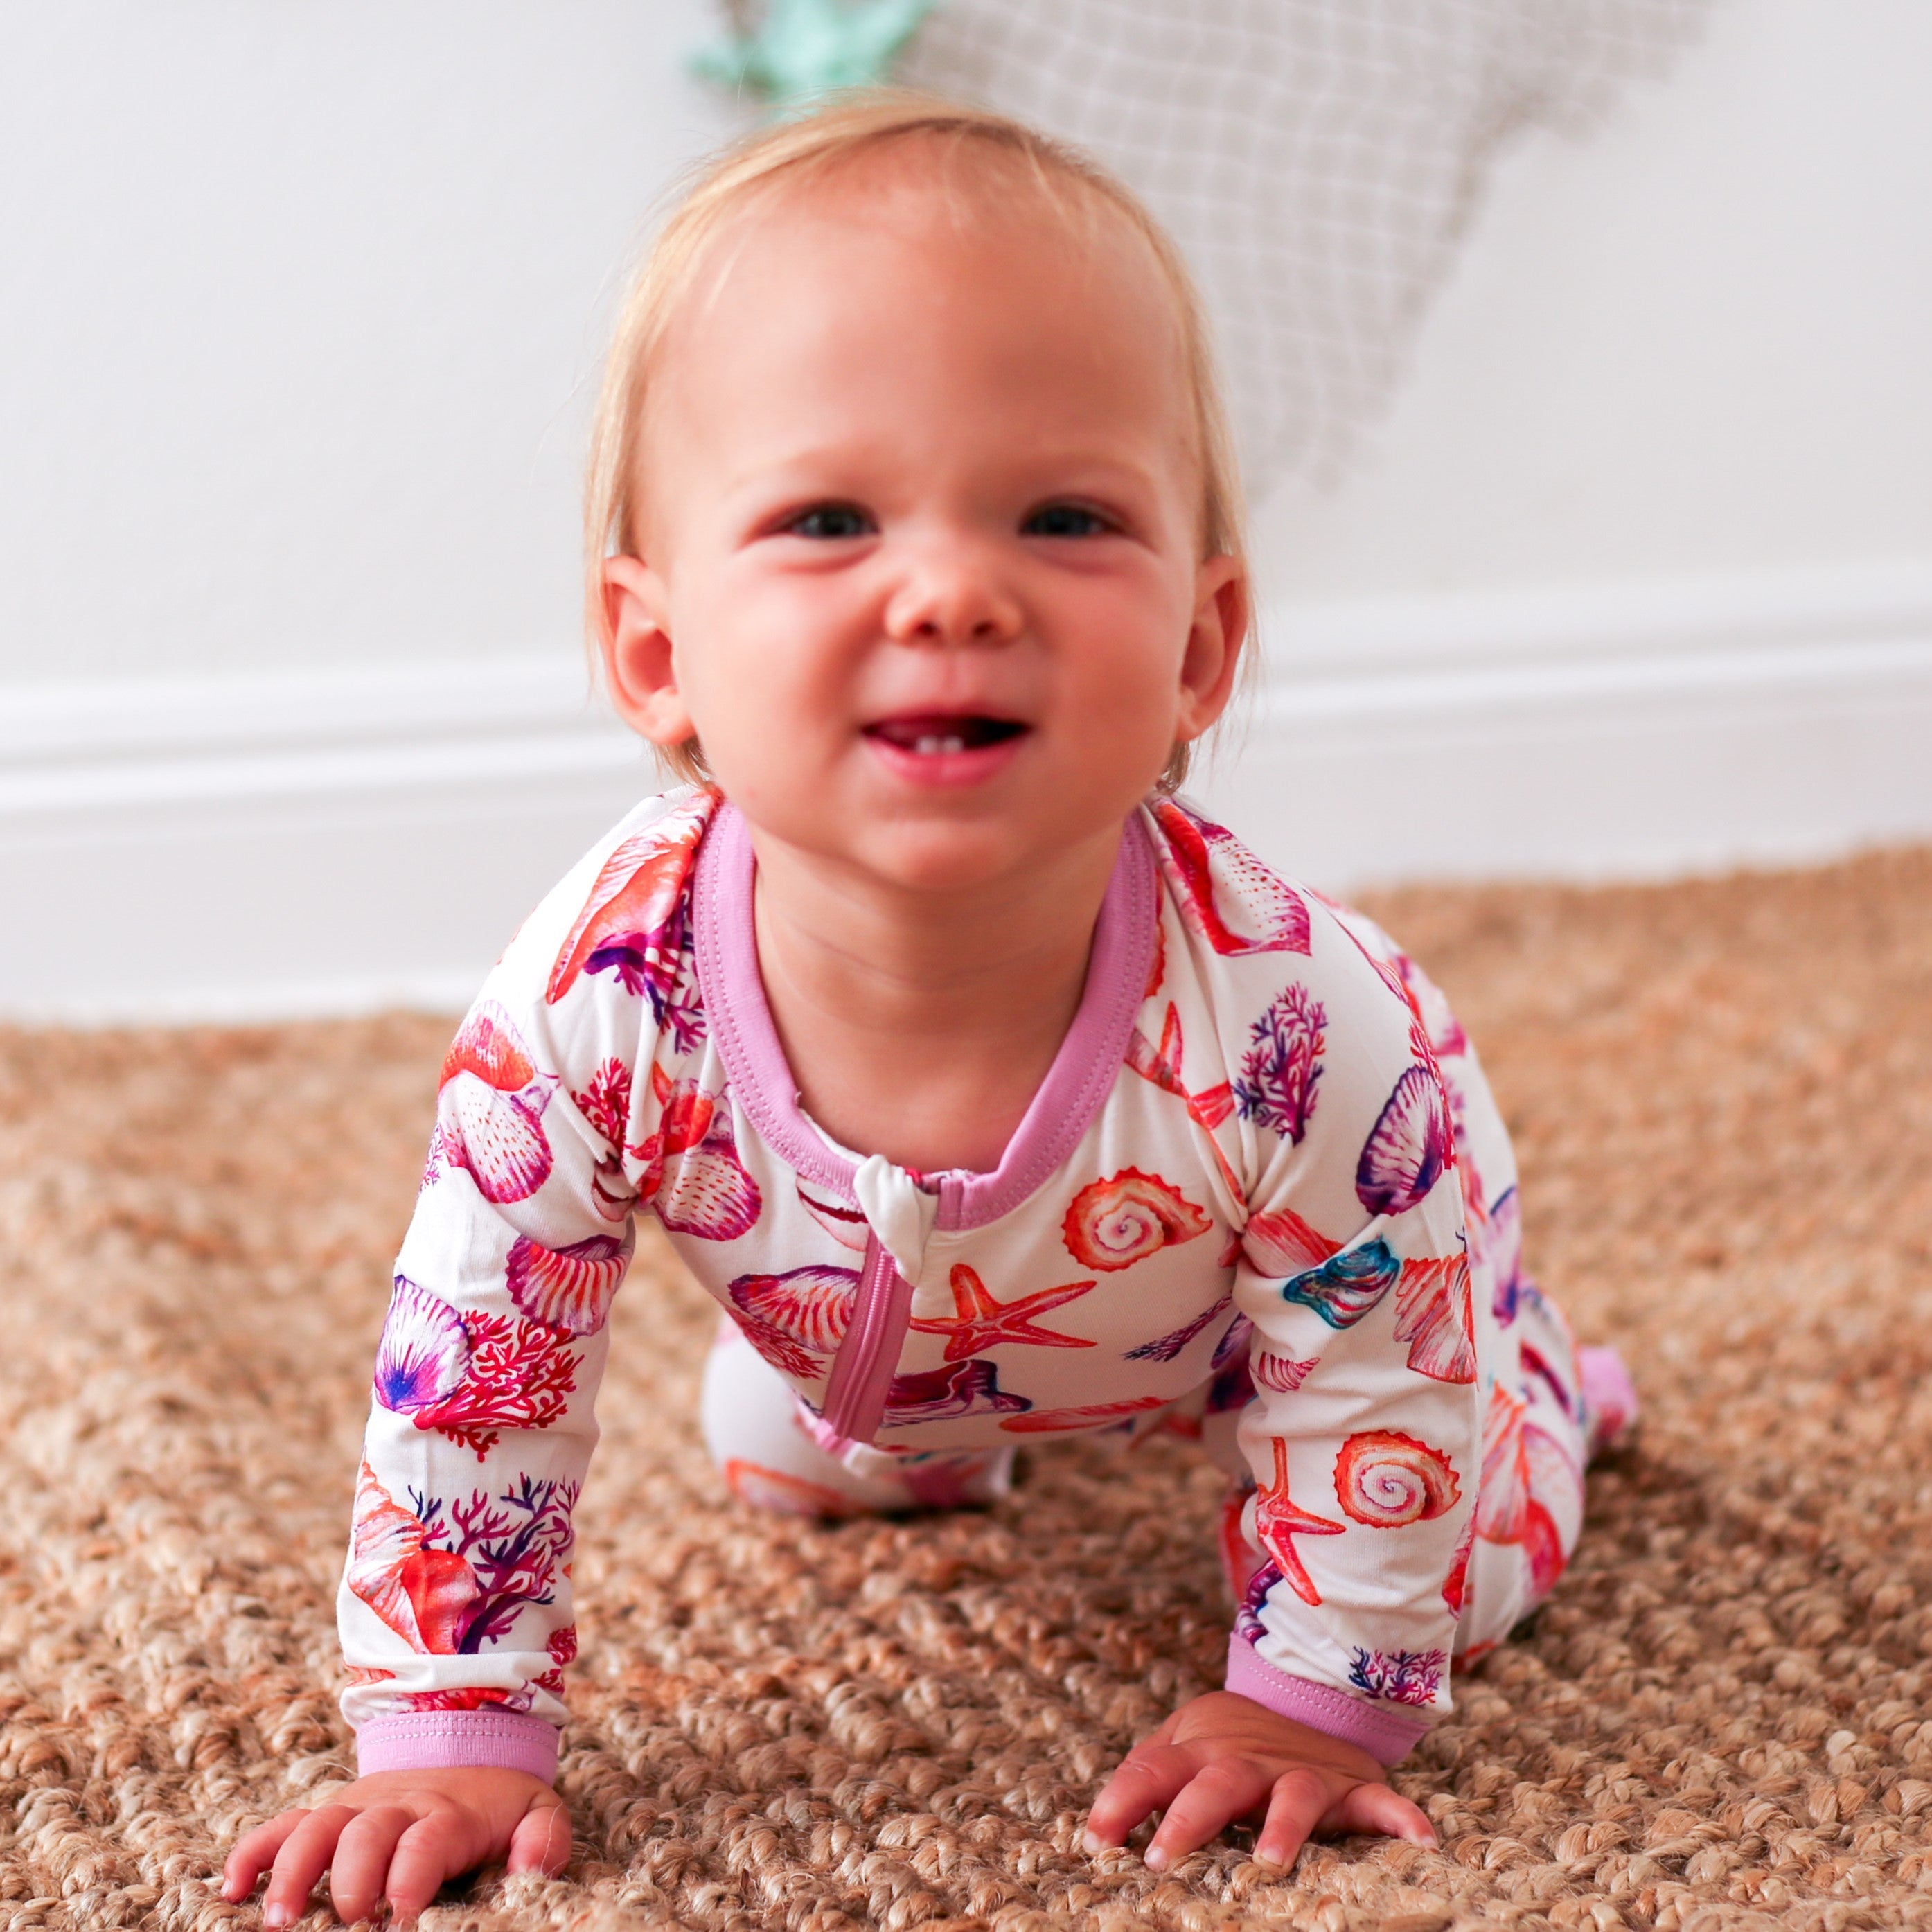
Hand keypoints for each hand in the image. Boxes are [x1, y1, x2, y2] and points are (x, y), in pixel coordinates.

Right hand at [221, 1767, 569, 1926]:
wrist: (468, 1742)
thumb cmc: (499, 1801)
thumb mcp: (537, 1810)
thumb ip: (543, 1839)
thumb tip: (531, 1869)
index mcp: (448, 1812)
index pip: (425, 1841)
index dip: (410, 1878)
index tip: (402, 1919)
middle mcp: (395, 1805)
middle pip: (364, 1833)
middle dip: (351, 1878)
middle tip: (349, 1920)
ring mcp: (356, 1806)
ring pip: (315, 1827)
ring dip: (292, 1870)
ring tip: (278, 1920)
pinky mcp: (331, 1812)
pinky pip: (284, 1824)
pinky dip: (254, 1851)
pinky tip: (232, 1888)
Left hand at [1083, 1690, 1434, 1871]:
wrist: (1307, 1699)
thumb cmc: (1229, 1743)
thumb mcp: (1181, 1745)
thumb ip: (1144, 1777)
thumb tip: (1095, 1830)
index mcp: (1200, 1749)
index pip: (1153, 1769)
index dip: (1123, 1801)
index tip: (1098, 1841)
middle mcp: (1249, 1759)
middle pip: (1217, 1782)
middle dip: (1189, 1819)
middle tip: (1162, 1859)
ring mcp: (1303, 1772)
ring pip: (1293, 1793)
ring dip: (1283, 1826)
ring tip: (1270, 1862)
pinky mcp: (1352, 1787)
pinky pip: (1380, 1803)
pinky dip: (1401, 1820)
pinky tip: (1421, 1843)